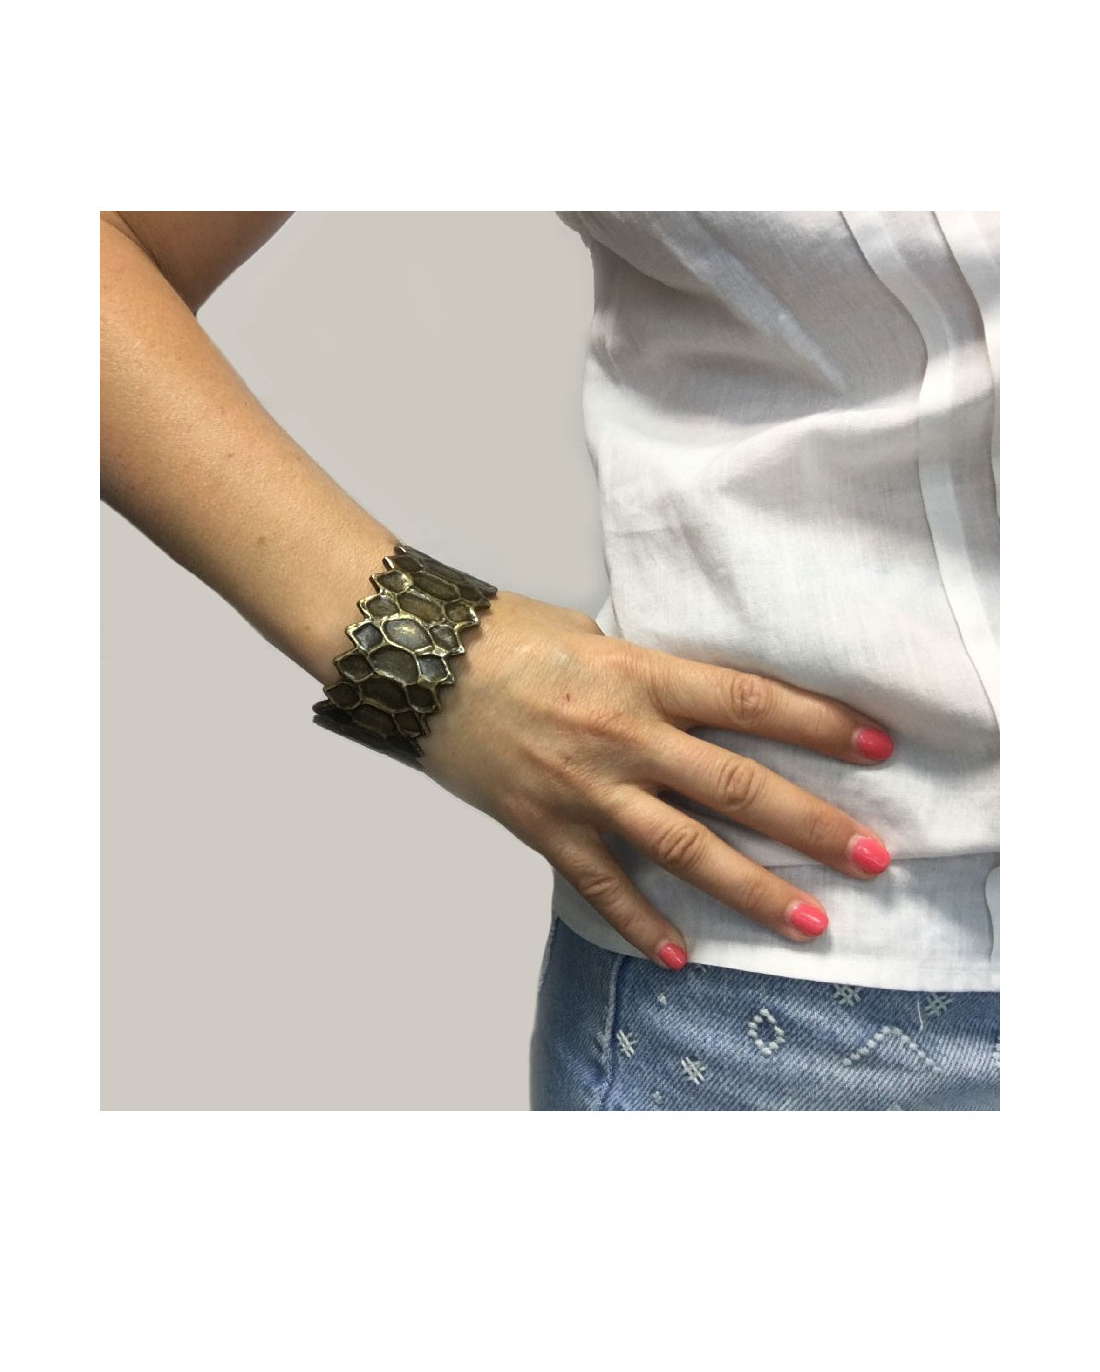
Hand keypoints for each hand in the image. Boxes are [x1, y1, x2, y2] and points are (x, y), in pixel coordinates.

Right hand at [420, 591, 892, 967]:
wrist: (418, 665)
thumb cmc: (506, 638)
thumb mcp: (597, 639)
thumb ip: (653, 678)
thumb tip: (702, 704)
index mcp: (642, 677)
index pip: (751, 700)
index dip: (820, 723)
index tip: (878, 745)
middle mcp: (625, 737)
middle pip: (737, 786)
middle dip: (812, 824)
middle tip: (872, 856)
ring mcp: (587, 790)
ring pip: (686, 847)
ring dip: (753, 889)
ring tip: (810, 922)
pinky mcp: (547, 828)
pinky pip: (604, 887)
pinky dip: (643, 923)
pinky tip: (682, 954)